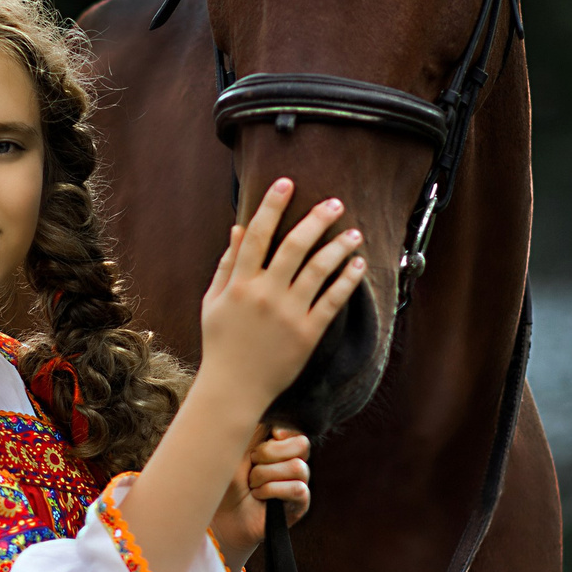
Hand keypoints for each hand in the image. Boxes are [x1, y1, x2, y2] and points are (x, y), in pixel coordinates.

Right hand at [195, 178, 365, 415]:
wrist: (234, 389)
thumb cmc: (221, 343)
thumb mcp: (213, 301)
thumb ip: (227, 264)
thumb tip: (238, 228)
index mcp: (239, 284)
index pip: (257, 235)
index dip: (271, 205)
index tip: (286, 183)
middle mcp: (264, 295)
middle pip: (294, 246)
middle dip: (316, 219)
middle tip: (334, 202)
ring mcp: (288, 314)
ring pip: (319, 270)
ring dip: (339, 246)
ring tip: (353, 232)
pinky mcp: (307, 334)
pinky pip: (332, 300)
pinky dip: (347, 280)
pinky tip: (357, 264)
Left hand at [210, 425, 310, 571]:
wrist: (218, 516)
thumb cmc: (224, 481)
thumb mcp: (235, 448)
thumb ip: (255, 430)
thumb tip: (272, 415)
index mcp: (278, 446)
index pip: (296, 429)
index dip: (285, 430)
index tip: (270, 435)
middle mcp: (291, 462)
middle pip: (301, 444)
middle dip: (270, 452)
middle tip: (252, 463)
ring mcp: (297, 483)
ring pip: (298, 467)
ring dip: (267, 474)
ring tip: (251, 484)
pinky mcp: (299, 504)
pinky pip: (298, 489)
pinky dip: (273, 490)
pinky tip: (259, 495)